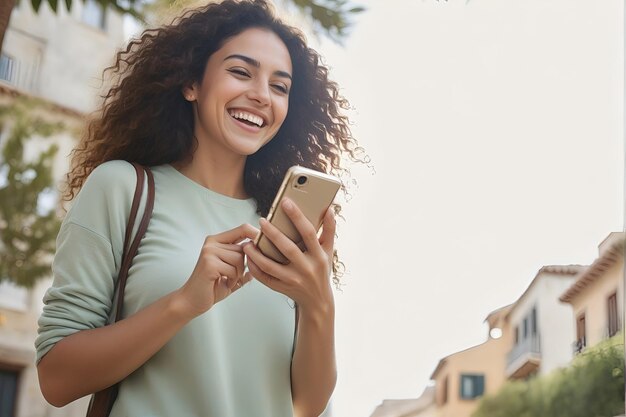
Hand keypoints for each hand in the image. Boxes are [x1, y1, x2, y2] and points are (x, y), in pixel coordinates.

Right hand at [177, 224, 258, 318]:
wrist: (192, 301)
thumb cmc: (213, 286)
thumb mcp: (231, 271)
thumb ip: (245, 262)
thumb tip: (263, 253)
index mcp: (217, 240)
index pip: (242, 229)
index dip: (256, 234)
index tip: (265, 243)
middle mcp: (212, 243)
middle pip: (244, 248)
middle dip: (244, 265)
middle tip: (232, 276)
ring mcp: (209, 252)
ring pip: (240, 259)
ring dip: (237, 274)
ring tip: (226, 279)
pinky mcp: (209, 263)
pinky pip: (233, 270)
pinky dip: (232, 280)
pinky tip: (222, 283)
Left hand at [243, 198, 335, 313]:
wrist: (318, 301)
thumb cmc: (322, 271)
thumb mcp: (328, 251)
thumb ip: (329, 230)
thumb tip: (329, 209)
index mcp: (319, 256)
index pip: (308, 233)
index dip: (297, 216)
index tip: (286, 202)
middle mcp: (306, 268)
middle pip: (288, 248)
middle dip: (273, 234)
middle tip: (261, 220)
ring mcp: (293, 280)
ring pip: (271, 266)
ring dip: (257, 254)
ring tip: (248, 242)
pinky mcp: (282, 288)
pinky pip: (265, 278)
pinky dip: (255, 268)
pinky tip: (249, 257)